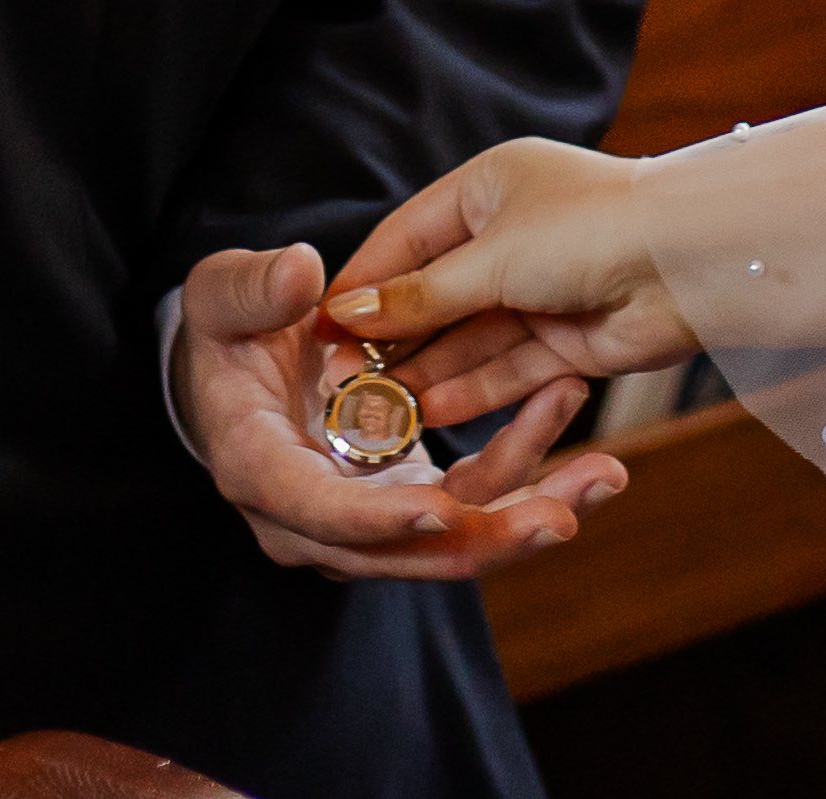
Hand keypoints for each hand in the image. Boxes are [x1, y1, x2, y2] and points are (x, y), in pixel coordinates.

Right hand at [174, 243, 626, 579]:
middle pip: (403, 549)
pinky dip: (526, 454)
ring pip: (456, 533)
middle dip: (485, 537)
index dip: (375, 517)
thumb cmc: (230, 328)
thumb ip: (254, 289)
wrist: (246, 358)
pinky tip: (567, 400)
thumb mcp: (223, 295)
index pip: (315, 509)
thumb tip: (299, 276)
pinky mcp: (412, 492)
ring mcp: (369, 509)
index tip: (440, 514)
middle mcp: (314, 510)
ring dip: (530, 506)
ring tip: (602, 476)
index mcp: (258, 465)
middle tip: (558, 520)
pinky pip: (474, 486)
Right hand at [322, 138, 699, 426]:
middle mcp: (510, 238)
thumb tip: (342, 316)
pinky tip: (430, 411)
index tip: (320, 328)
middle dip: (391, 339)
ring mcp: (538, 290)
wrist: (698, 262)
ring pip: (467, 339)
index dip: (361, 286)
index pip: (402, 241)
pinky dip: (471, 390)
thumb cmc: (592, 229)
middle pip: (432, 296)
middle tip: (342, 380)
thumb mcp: (488, 258)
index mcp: (487, 189)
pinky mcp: (565, 339)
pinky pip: (505, 368)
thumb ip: (416, 295)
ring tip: (378, 408)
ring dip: (426, 372)